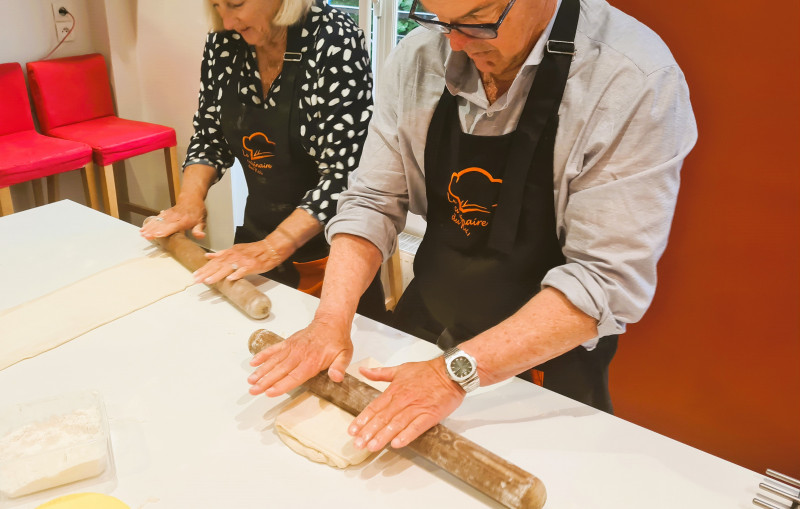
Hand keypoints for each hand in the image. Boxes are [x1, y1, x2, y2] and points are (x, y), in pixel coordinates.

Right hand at [140, 200, 206, 239]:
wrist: (191, 197)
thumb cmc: (197, 211)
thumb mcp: (201, 221)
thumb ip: (199, 230)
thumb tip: (200, 236)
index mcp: (183, 221)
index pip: (172, 227)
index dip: (165, 231)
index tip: (157, 234)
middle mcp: (174, 218)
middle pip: (162, 225)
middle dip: (153, 231)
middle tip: (145, 236)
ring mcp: (169, 215)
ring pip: (157, 221)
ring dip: (149, 227)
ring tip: (142, 233)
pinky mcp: (165, 214)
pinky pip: (156, 218)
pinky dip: (150, 223)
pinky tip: (144, 228)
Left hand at [192, 240, 283, 283]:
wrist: (270, 248)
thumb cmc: (254, 250)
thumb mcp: (236, 249)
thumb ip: (222, 253)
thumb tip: (208, 256)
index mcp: (230, 252)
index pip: (214, 261)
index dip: (204, 268)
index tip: (195, 275)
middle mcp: (234, 255)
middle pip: (218, 265)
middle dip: (206, 273)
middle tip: (196, 280)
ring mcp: (243, 261)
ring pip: (227, 268)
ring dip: (217, 275)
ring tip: (208, 281)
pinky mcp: (252, 265)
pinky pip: (243, 270)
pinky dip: (236, 274)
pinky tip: (230, 279)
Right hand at [247, 319, 353, 396]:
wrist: (331, 322)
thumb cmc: (337, 340)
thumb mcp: (345, 355)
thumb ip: (339, 367)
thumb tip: (337, 377)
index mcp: (312, 361)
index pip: (294, 376)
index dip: (281, 385)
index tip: (269, 392)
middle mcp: (299, 355)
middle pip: (279, 371)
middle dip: (265, 382)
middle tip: (253, 391)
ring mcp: (291, 348)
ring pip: (273, 361)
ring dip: (261, 371)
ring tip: (250, 381)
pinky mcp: (288, 343)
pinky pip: (273, 349)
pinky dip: (262, 355)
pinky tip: (253, 362)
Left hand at [348, 358, 464, 450]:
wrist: (450, 372)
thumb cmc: (427, 372)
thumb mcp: (400, 369)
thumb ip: (380, 373)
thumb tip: (363, 370)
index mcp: (394, 390)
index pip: (374, 407)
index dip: (363, 420)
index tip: (353, 430)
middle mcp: (403, 400)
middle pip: (383, 418)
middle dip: (369, 432)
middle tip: (358, 443)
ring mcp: (417, 408)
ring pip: (396, 424)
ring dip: (383, 436)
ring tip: (372, 446)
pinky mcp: (430, 415)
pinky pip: (416, 427)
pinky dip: (406, 435)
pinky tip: (397, 444)